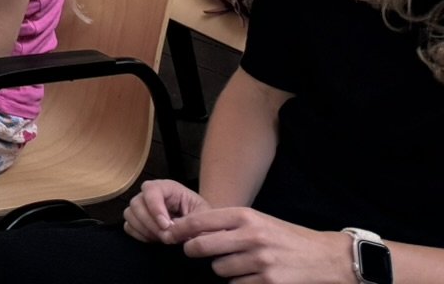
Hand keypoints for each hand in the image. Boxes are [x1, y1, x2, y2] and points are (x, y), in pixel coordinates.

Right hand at [122, 179, 207, 244]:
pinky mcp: (138, 221)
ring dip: (145, 230)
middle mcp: (151, 194)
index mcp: (167, 188)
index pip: (151, 189)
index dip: (155, 207)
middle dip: (151, 223)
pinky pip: (128, 226)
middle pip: (136, 203)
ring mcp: (143, 207)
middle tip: (167, 238)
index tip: (166, 226)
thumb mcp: (203, 218)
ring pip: (130, 214)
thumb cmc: (204, 218)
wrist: (203, 227)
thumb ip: (187, 222)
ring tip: (163, 239)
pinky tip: (154, 240)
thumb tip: (169, 232)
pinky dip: (139, 235)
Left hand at [168, 207, 349, 282]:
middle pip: (202, 246)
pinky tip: (252, 277)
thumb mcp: (259, 221)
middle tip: (193, 252)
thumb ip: (230, 224)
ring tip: (238, 265)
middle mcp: (251, 237)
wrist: (327, 258)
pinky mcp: (269, 282)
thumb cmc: (288, 238)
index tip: (168, 234)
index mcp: (246, 217)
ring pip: (219, 270)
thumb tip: (192, 231)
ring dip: (222, 270)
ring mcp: (260, 261)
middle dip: (194, 251)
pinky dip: (240, 283)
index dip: (180, 229)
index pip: (200, 221)